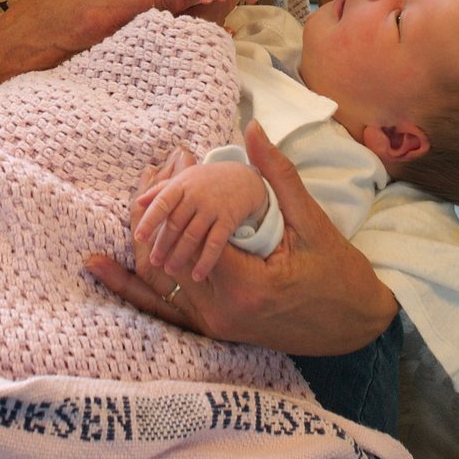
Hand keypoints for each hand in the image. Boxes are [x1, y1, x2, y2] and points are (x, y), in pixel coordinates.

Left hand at [86, 120, 398, 355]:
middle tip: (151, 171)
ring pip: (158, 283)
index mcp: (245, 283)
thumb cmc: (340, 274)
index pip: (189, 234)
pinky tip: (100, 268)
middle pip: (164, 259)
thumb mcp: (312, 221)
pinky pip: (163, 308)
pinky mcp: (214, 330)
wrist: (357, 327)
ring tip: (131, 201)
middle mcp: (221, 312)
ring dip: (142, 242)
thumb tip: (252, 127)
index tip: (176, 159)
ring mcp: (215, 327)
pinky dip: (133, 286)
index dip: (177, 194)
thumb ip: (277, 175)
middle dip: (154, 214)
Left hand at [133, 158, 267, 281]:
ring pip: (192, 236)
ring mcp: (212, 207)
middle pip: (175, 223)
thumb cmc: (206, 181)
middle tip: (154, 261)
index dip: (149, 220)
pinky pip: (215, 244)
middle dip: (163, 244)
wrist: (243, 179)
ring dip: (180, 255)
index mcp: (181, 184)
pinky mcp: (228, 220)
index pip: (162, 202)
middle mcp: (195, 195)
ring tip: (170, 269)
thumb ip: (161, 190)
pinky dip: (205, 261)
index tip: (139, 237)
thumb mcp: (184, 179)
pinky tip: (197, 275)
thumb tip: (138, 202)